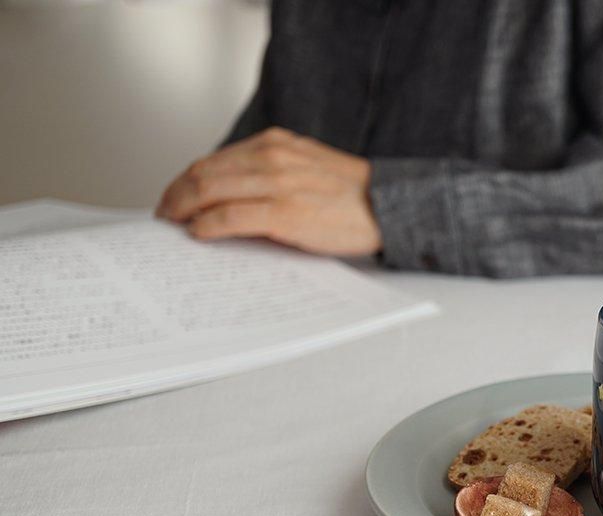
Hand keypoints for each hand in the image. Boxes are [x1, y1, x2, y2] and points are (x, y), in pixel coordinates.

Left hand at [156, 127, 381, 255]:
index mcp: (275, 144)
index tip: (175, 197)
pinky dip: (206, 225)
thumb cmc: (350, 195)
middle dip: (175, 195)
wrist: (388, 206)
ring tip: (174, 225)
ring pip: (209, 191)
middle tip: (164, 215)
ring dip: (183, 209)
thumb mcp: (305, 167)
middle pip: (204, 172)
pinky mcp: (284, 213)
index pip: (215, 159)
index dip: (186, 179)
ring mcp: (277, 184)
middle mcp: (271, 157)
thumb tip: (230, 199)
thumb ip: (270, 173)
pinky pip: (230, 217)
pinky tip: (198, 234)